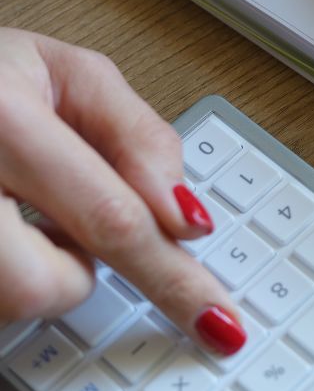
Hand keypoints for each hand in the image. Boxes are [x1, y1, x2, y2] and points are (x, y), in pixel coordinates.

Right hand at [0, 28, 245, 354]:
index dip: (170, 275)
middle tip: (80, 243)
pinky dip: (8, 271)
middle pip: (41, 285)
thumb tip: (185, 217)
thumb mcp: (70, 73)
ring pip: (6, 300)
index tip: (216, 317)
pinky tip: (4, 227)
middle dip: (77, 275)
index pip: (110, 218)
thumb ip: (138, 139)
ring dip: (33, 271)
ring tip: (22, 214)